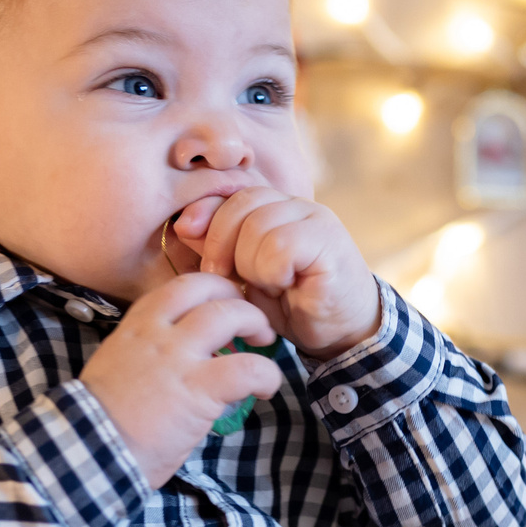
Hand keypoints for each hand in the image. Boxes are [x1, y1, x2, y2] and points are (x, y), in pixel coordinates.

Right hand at [79, 273, 282, 487]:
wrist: (92, 450)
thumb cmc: (103, 419)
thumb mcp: (118, 366)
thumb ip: (148, 353)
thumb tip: (181, 360)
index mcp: (135, 326)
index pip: (178, 287)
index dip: (210, 290)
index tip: (223, 305)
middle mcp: (157, 332)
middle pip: (207, 290)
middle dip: (237, 299)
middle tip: (252, 320)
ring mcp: (179, 357)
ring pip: (230, 316)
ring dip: (256, 324)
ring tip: (265, 343)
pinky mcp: (200, 388)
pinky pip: (248, 368)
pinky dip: (267, 374)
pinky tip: (267, 388)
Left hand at [167, 188, 380, 358]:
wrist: (340, 331)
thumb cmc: (291, 303)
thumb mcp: (243, 274)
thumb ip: (217, 246)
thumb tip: (184, 224)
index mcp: (274, 206)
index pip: (230, 195)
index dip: (209, 222)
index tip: (207, 263)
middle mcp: (297, 204)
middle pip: (241, 205)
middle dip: (224, 247)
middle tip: (231, 280)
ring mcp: (316, 219)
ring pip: (258, 227)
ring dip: (252, 266)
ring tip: (268, 285)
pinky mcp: (330, 241)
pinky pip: (280, 246)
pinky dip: (273, 273)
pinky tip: (286, 286)